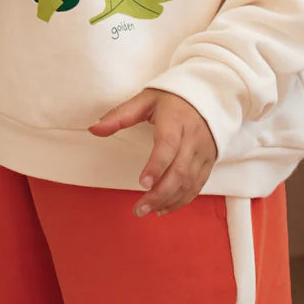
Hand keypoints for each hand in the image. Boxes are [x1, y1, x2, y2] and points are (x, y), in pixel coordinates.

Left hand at [89, 89, 215, 216]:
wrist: (207, 93)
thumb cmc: (171, 97)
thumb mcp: (145, 99)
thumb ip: (119, 115)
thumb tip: (93, 129)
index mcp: (175, 119)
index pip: (168, 145)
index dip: (156, 166)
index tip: (141, 183)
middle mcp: (193, 136)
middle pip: (179, 170)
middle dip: (159, 193)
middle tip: (139, 209)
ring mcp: (203, 149)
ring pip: (189, 182)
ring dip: (169, 200)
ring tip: (148, 210)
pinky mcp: (209, 160)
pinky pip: (198, 184)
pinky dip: (182, 200)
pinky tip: (165, 207)